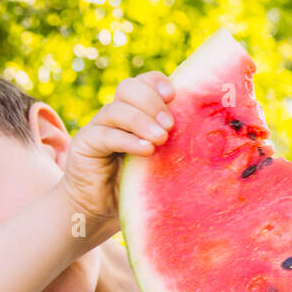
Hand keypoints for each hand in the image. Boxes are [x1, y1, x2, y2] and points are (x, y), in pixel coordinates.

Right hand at [58, 71, 174, 234]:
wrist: (98, 209)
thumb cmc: (137, 186)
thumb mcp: (160, 163)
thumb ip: (175, 147)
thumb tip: (207, 135)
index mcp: (136, 111)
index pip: (144, 83)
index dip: (157, 83)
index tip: (174, 96)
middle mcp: (116, 114)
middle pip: (129, 88)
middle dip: (152, 102)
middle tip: (170, 126)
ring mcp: (98, 127)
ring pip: (117, 109)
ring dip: (142, 121)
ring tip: (160, 138)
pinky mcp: (84, 144)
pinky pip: (106, 135)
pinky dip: (128, 140)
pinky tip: (146, 150)